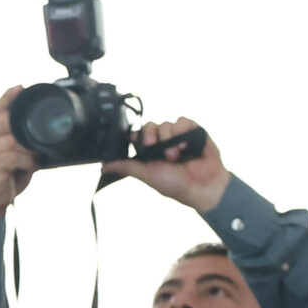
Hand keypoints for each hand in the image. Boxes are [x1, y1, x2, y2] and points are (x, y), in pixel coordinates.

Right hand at [0, 88, 38, 230]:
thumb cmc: (6, 177)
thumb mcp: (19, 157)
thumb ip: (28, 144)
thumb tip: (51, 138)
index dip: (8, 96)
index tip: (20, 87)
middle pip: (5, 118)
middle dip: (21, 120)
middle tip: (38, 127)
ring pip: (14, 138)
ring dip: (29, 146)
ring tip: (38, 154)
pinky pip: (13, 156)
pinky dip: (27, 160)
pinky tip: (32, 165)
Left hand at [104, 116, 229, 213]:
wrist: (204, 186)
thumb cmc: (177, 185)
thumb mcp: (148, 175)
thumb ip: (127, 167)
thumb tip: (103, 167)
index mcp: (151, 151)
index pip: (139, 133)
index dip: (138, 136)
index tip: (141, 143)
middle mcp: (164, 142)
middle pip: (151, 126)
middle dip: (153, 136)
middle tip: (158, 150)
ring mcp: (179, 135)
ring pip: (166, 123)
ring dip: (170, 139)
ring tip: (176, 155)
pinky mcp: (193, 131)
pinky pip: (183, 120)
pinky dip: (183, 131)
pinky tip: (186, 145)